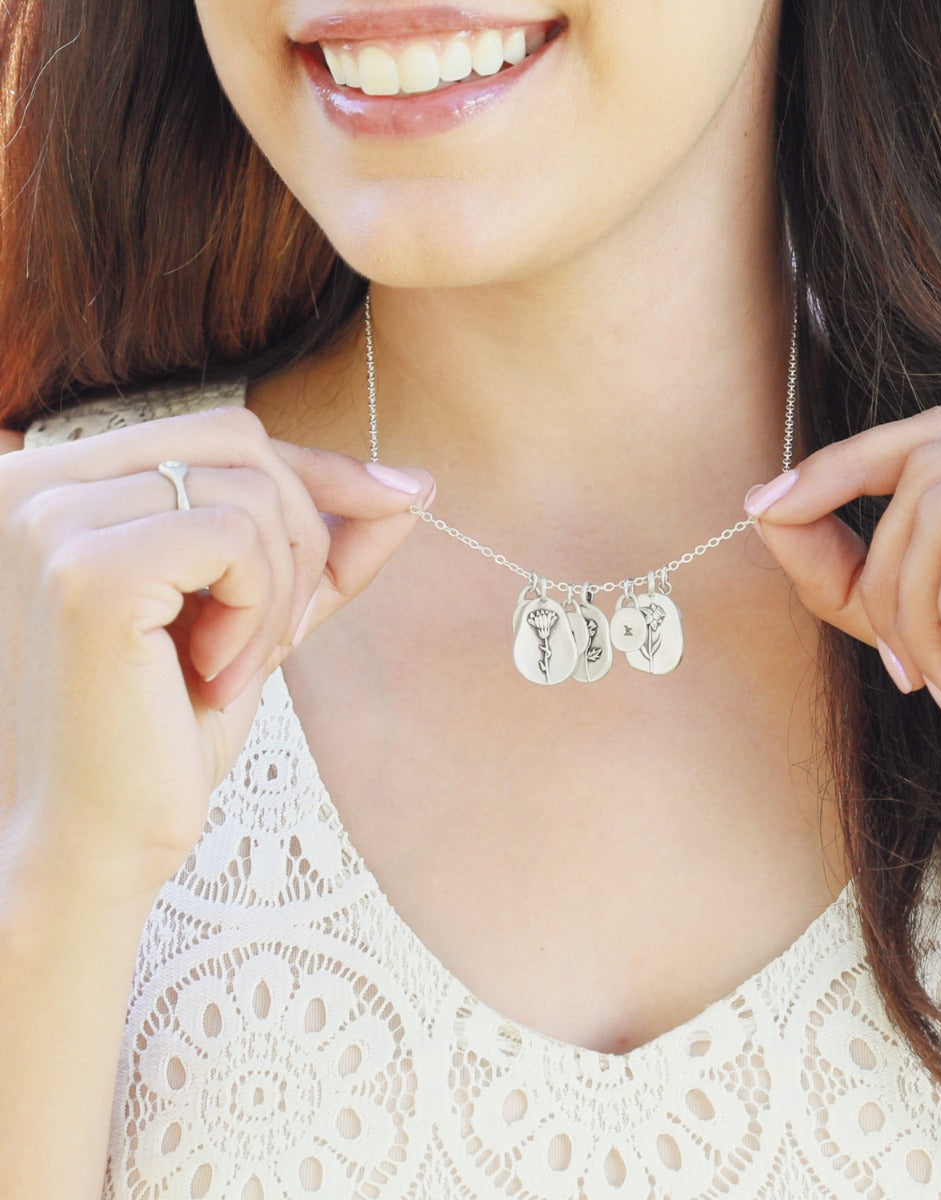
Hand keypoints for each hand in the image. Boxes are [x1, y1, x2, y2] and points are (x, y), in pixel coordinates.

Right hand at [0, 408, 431, 896]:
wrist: (91, 842)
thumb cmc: (163, 729)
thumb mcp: (257, 613)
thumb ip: (323, 543)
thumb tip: (413, 482)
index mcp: (60, 482)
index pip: (219, 430)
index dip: (318, 469)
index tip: (399, 496)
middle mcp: (33, 480)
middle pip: (240, 442)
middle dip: (300, 536)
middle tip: (276, 636)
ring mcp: (51, 519)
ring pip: (249, 489)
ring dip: (280, 588)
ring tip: (237, 665)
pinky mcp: (88, 571)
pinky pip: (237, 537)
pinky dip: (258, 607)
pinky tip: (215, 673)